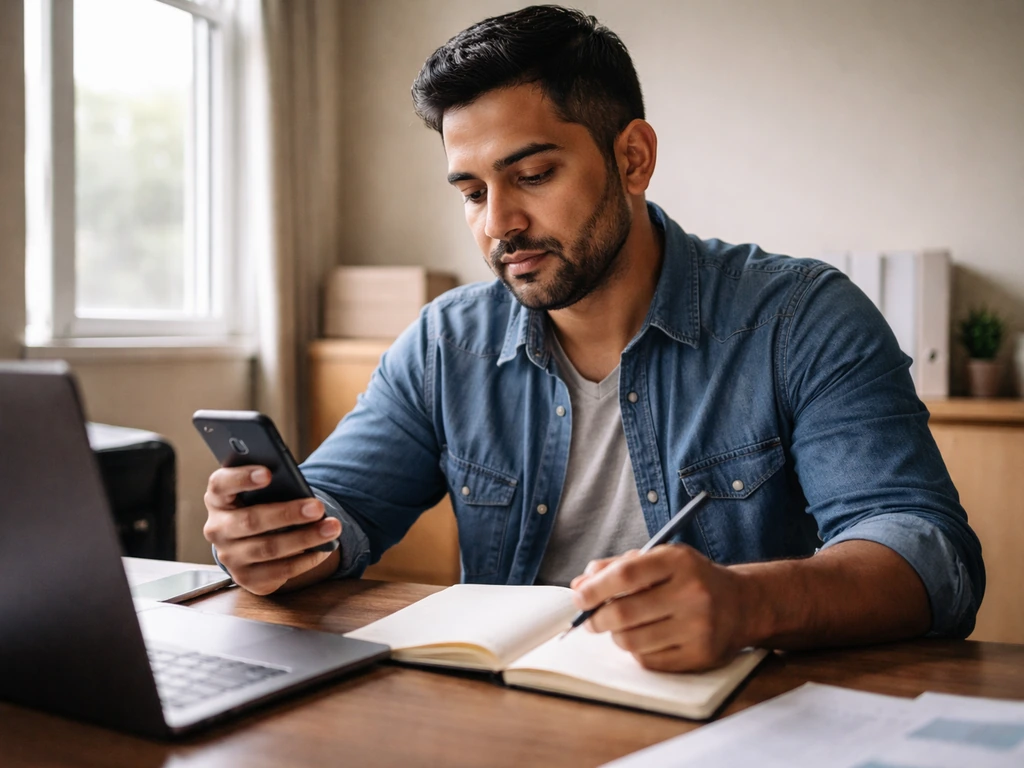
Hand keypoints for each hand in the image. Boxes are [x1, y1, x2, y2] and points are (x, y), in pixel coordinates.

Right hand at [202, 466, 341, 594]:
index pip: (221, 484)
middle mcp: (217, 528)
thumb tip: (301, 491)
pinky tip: (323, 550)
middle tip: (318, 507)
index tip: (268, 473)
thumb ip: (273, 486)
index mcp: (218, 498)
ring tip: (332, 528)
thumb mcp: (262, 492)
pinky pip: (278, 571)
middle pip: (250, 521)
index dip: (242, 477)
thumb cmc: (262, 505)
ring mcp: (229, 556)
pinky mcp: (245, 578)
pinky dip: (305, 560)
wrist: (253, 541)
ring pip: (268, 548)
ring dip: (305, 538)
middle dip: (288, 514)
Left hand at [569, 544, 752, 671]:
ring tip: (621, 627)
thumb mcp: (660, 559)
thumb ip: (618, 567)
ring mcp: (698, 628)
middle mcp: (692, 594)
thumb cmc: (692, 579)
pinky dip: (638, 651)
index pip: (626, 575)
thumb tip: (580, 584)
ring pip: (632, 641)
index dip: (595, 588)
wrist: (743, 604)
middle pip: (624, 613)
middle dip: (596, 618)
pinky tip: (647, 638)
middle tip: (590, 619)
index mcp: (679, 562)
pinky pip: (649, 661)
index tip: (579, 597)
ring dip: (616, 636)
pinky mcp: (700, 656)